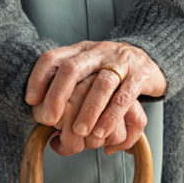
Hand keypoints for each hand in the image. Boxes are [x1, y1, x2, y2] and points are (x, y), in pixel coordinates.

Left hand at [26, 41, 165, 146]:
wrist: (152, 59)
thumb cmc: (112, 71)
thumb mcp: (88, 70)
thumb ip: (68, 88)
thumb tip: (44, 121)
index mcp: (81, 50)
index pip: (53, 57)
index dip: (38, 78)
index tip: (31, 100)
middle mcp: (98, 52)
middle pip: (73, 68)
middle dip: (58, 95)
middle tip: (49, 119)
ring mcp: (120, 62)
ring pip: (101, 84)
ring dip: (88, 110)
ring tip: (79, 132)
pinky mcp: (140, 75)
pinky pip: (125, 96)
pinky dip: (111, 116)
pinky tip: (102, 132)